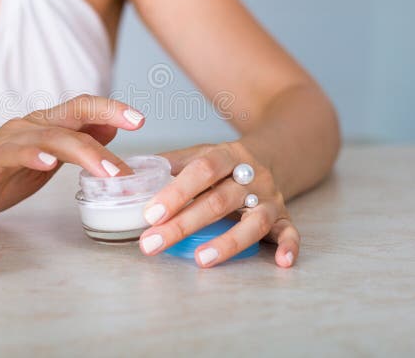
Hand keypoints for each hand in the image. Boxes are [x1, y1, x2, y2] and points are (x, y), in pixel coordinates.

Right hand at [0, 94, 144, 214]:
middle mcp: (29, 125)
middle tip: (136, 125)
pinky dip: (34, 156)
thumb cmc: (0, 179)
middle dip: (107, 113)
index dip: (110, 109)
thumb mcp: (47, 161)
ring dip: (85, 151)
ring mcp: (10, 139)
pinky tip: (49, 164)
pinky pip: (15, 153)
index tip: (139, 119)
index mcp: (44, 125)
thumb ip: (74, 144)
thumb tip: (108, 129)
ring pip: (52, 135)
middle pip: (73, 111)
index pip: (82, 108)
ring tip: (109, 171)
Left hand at [138, 141, 298, 267]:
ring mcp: (270, 198)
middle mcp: (252, 176)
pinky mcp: (285, 217)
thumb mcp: (200, 154)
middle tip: (152, 243)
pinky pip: (291, 232)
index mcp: (227, 156)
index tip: (149, 214)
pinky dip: (290, 247)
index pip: (201, 170)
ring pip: (254, 221)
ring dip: (229, 242)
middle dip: (184, 224)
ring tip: (201, 259)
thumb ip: (167, 165)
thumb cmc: (225, 162)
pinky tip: (282, 262)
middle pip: (219, 200)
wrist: (275, 153)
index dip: (175, 192)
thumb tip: (123, 175)